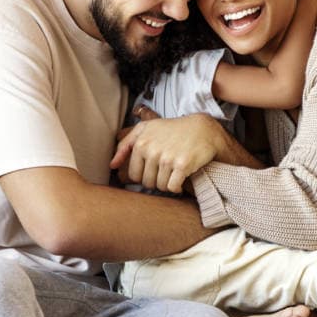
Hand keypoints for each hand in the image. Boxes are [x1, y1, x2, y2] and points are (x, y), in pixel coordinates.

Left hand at [110, 107, 228, 192]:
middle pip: (147, 182)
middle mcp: (152, 150)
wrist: (203, 130)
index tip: (155, 169)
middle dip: (156, 181)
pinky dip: (177, 188)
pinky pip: (173, 187)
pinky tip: (181, 180)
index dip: (145, 176)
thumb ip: (126, 145)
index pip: (134, 175)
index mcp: (141, 143)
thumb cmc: (172, 130)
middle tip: (166, 172)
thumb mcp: (147, 129)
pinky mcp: (182, 165)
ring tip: (174, 174)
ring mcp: (168, 158)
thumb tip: (112, 165)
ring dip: (167, 184)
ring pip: (160, 186)